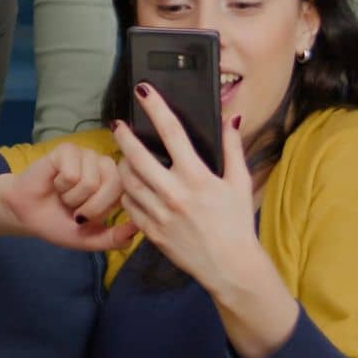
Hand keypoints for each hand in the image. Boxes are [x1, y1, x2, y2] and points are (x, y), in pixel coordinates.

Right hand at [1, 142, 136, 251]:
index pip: (125, 193)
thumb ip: (114, 238)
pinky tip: (54, 183)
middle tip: (74, 209)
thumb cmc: (59, 223)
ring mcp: (86, 155)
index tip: (87, 217)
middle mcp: (104, 165)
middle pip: (112, 185)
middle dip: (90, 207)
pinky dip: (60, 185)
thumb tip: (137, 230)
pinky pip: (72, 172)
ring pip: (90, 181)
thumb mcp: (88, 238)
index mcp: (114, 183)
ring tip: (63, 195)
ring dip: (72, 197)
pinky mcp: (67, 150)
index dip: (102, 211)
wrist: (26, 215)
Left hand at [112, 83, 256, 295]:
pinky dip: (127, 194)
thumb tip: (232, 118)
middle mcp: (174, 193)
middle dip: (124, 136)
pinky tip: (132, 187)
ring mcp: (160, 214)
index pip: (171, 132)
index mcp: (196, 177)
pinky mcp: (152, 232)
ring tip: (123, 155)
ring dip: (123, 164)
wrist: (230, 267)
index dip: (155, 107)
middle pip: (138, 156)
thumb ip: (233, 147)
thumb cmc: (236, 222)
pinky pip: (130, 207)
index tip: (143, 91)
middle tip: (118, 124)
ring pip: (129, 182)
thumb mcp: (240, 182)